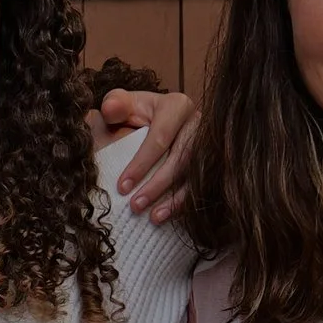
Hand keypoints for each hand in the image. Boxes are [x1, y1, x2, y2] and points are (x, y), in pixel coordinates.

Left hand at [92, 84, 197, 219]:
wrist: (154, 123)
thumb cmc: (137, 115)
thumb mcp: (125, 106)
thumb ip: (115, 105)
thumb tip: (110, 108)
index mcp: (177, 106)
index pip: (160, 138)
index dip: (141, 164)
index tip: (122, 187)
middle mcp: (197, 124)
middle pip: (180, 159)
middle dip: (157, 186)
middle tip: (135, 206)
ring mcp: (208, 145)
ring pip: (193, 176)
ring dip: (173, 200)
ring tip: (153, 217)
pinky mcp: (212, 163)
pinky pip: (201, 187)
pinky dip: (183, 205)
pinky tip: (166, 217)